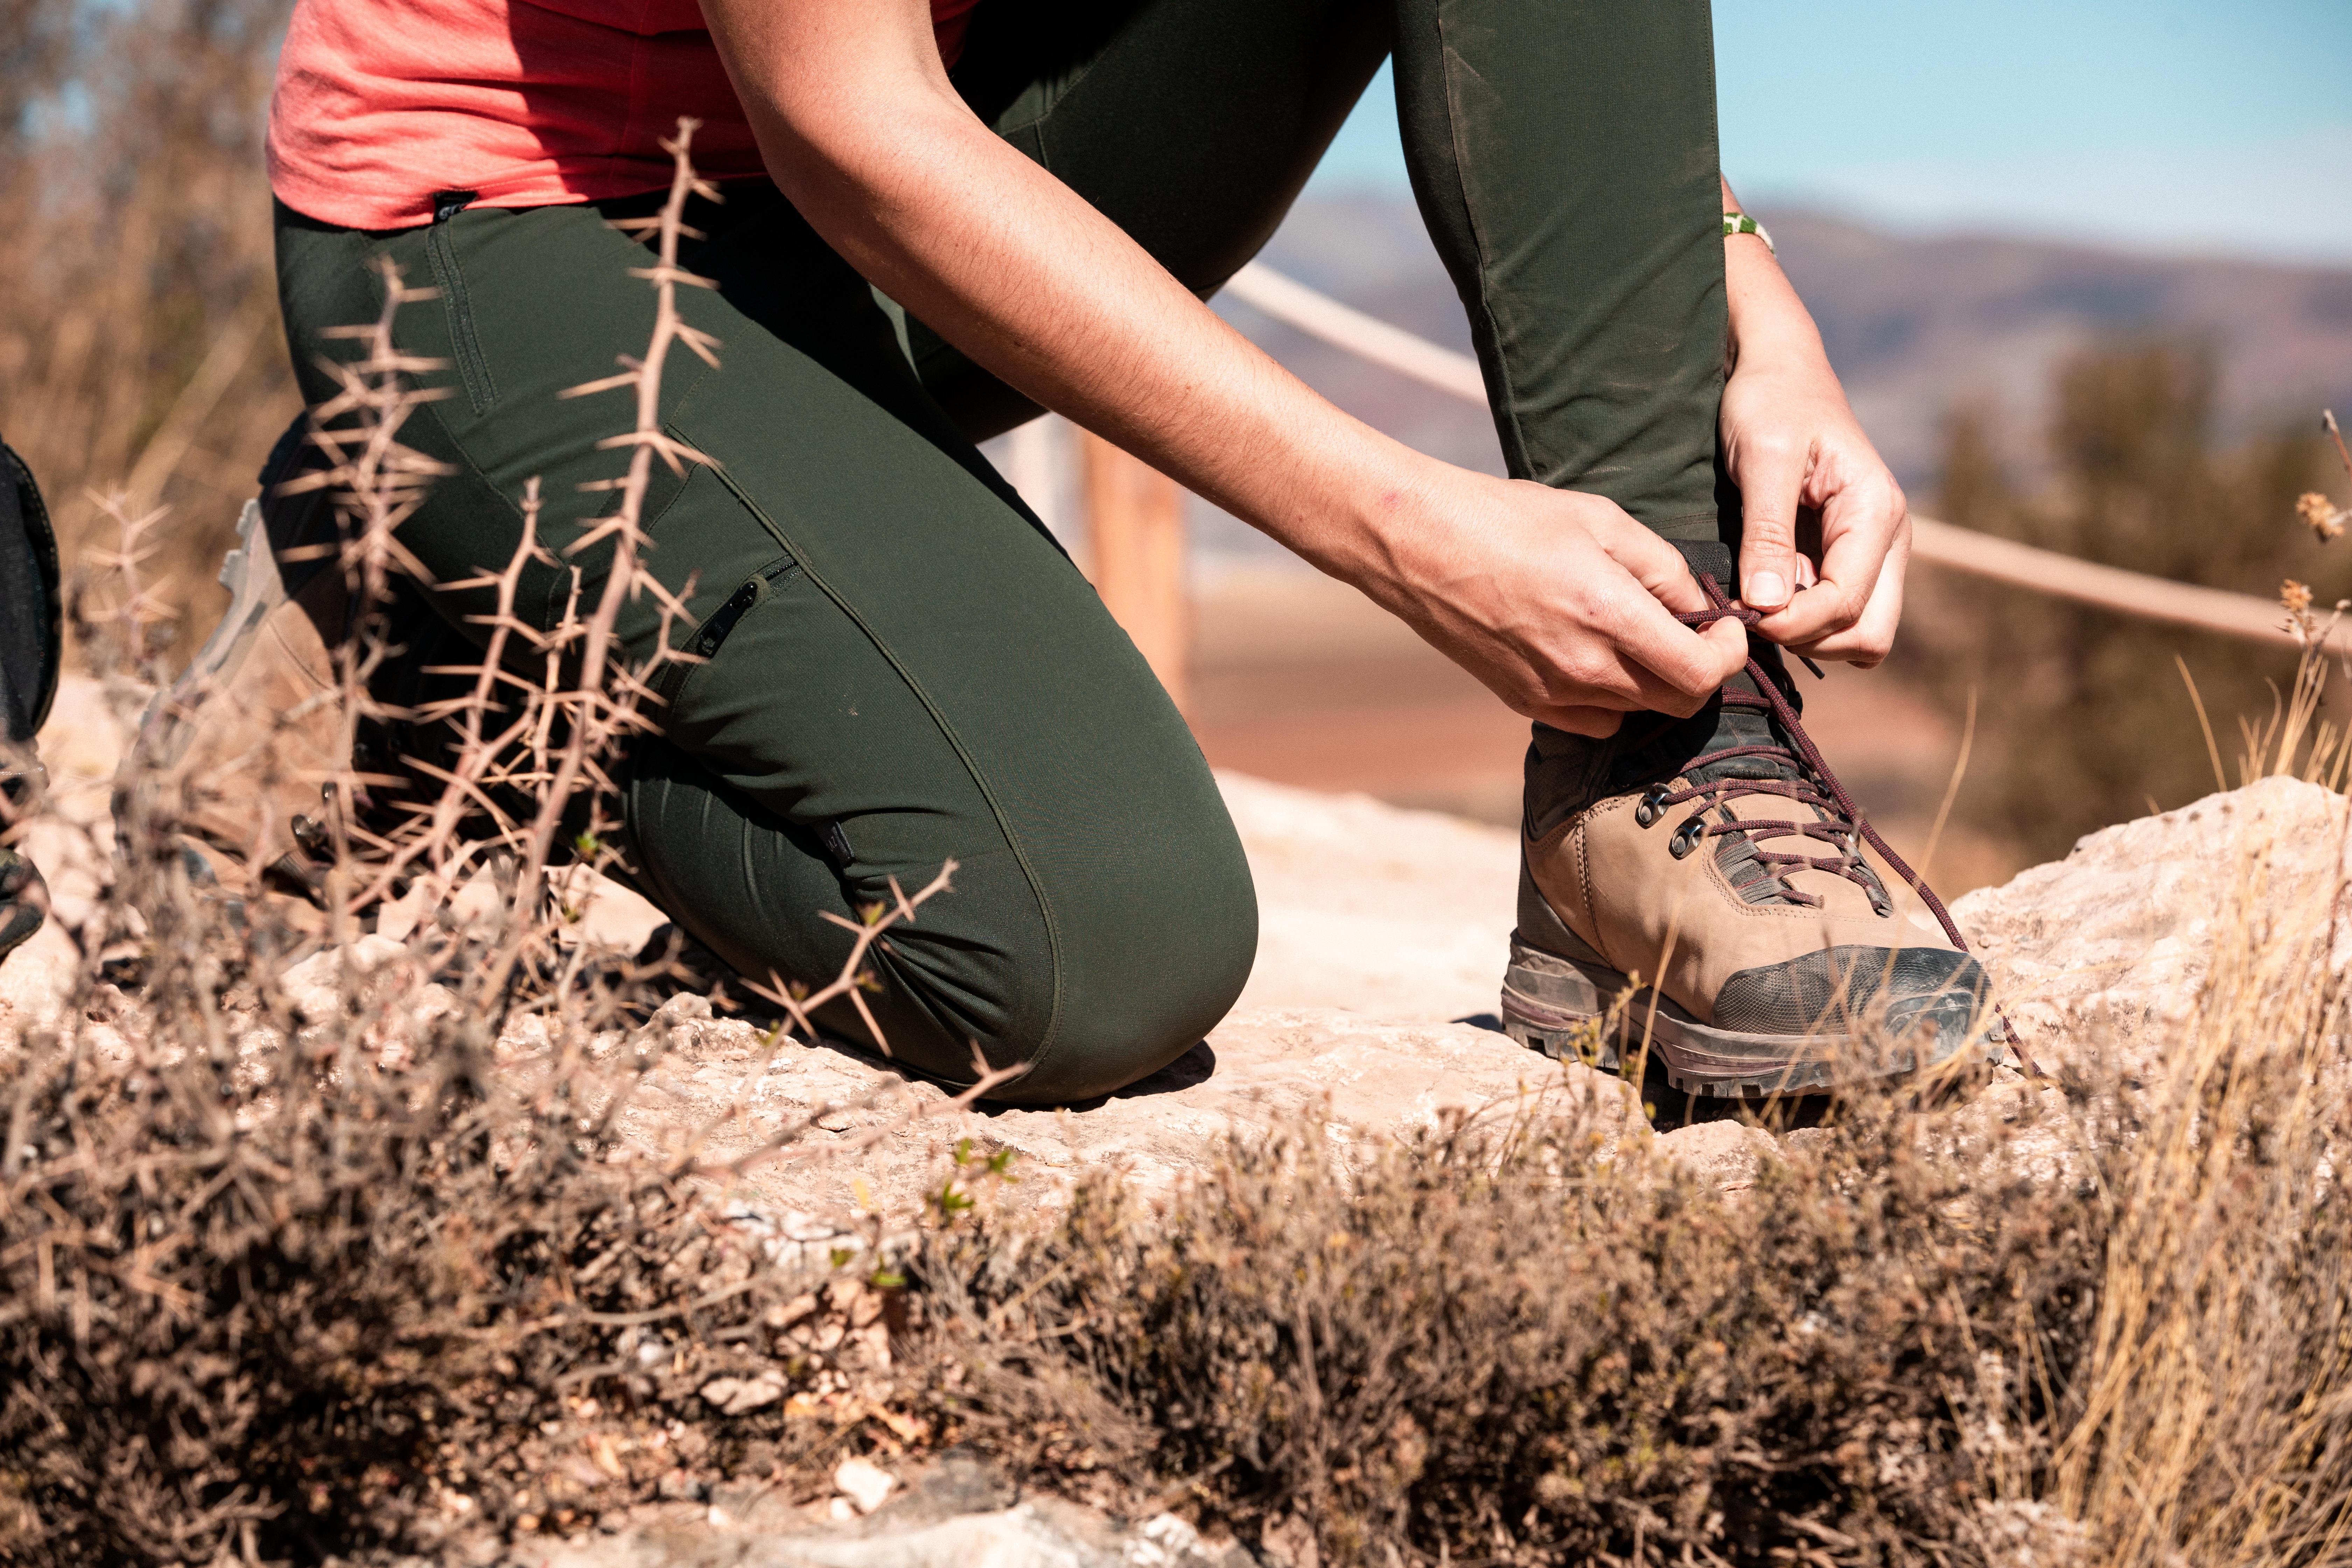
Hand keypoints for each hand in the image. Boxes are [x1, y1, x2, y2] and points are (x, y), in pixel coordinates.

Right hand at [1357, 468, 1749, 737]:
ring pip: (1635, 711)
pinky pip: (1592, 719)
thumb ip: (1662, 566)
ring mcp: (1551, 692)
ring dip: (1651, 681)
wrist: (1420, 546)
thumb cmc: (1509, 519)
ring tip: (1634, 636)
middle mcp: (1583, 667)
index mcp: (1609, 615)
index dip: (1729, 654)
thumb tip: (1697, 605)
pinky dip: (1609, 698)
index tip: (1725, 628)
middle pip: (1676, 703)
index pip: (1701, 674)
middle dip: (1698, 670)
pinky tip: (1593, 655)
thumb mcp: (1600, 519)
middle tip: (1690, 632)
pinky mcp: (1523, 701)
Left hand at [1719, 221, 1908, 665]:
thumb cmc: (1770, 402)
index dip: (1792, 624)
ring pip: (1858, 633)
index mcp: (1876, 513)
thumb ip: (1767, 534)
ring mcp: (1875, 552)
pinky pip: (1840, 615)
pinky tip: (1767, 590)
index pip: (1847, 605)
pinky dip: (1804, 620)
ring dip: (1806, 633)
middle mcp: (1890, 539)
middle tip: (1752, 614)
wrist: (1779, 370)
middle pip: (1868, 635)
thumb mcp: (1762, 460)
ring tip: (1756, 597)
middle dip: (1810, 640)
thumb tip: (1768, 607)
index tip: (1741, 615)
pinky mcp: (1851, 557)